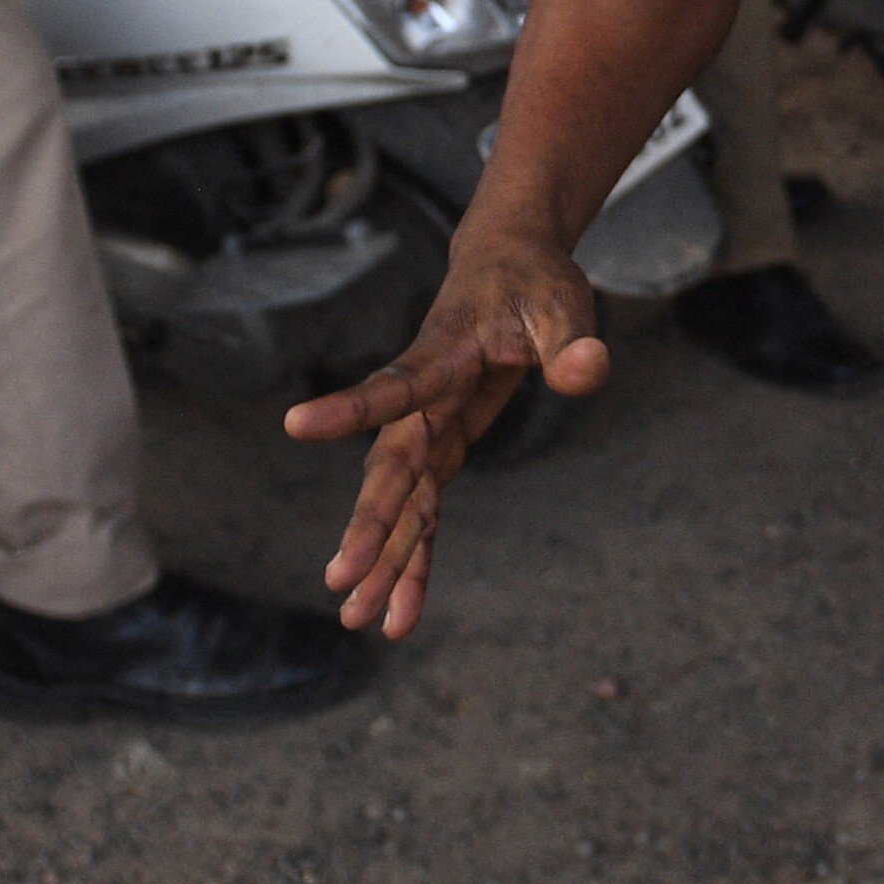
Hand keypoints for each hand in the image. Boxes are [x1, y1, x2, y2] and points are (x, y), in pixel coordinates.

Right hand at [284, 226, 611, 636]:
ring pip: (400, 502)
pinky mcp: (441, 448)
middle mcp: (424, 400)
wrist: (506, 264)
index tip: (296, 424)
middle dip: (369, 526)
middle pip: (391, 468)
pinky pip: (423, 512)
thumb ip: (571, 341)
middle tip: (340, 581)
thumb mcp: (563, 303)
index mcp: (444, 354)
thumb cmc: (533, 280)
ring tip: (359, 620)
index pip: (396, 383)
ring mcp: (427, 429)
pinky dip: (414, 558)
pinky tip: (400, 612)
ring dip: (383, 559)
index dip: (352, 405)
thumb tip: (588, 370)